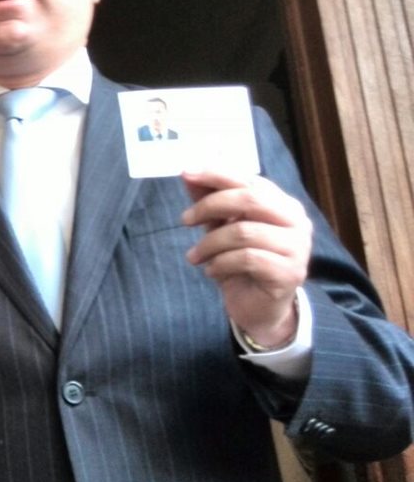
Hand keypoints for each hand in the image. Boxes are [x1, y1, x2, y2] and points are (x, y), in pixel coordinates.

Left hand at [181, 170, 311, 346]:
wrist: (260, 308)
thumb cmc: (241, 264)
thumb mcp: (221, 229)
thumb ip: (209, 201)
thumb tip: (187, 174)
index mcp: (283, 205)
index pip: (250, 180)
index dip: (217, 174)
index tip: (186, 173)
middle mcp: (296, 222)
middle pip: (250, 199)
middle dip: (210, 206)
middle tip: (185, 220)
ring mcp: (297, 248)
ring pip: (243, 232)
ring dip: (209, 243)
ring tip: (194, 256)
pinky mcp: (289, 273)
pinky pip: (246, 259)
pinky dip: (220, 264)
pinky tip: (212, 271)